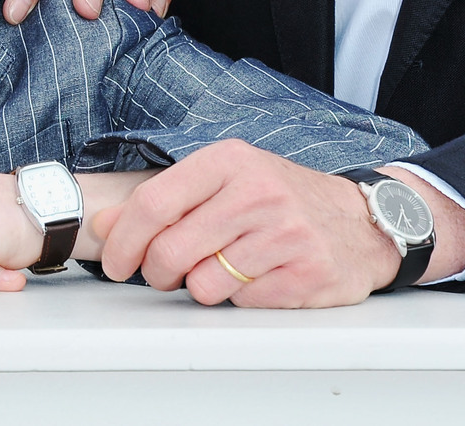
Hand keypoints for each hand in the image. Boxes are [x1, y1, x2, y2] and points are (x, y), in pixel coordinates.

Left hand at [93, 140, 463, 307]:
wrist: (360, 221)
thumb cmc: (280, 199)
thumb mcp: (222, 182)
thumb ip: (162, 200)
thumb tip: (104, 223)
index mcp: (228, 161)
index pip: (154, 203)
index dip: (122, 241)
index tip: (114, 263)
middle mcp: (257, 192)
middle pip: (171, 251)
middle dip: (156, 273)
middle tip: (163, 274)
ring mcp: (285, 233)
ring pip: (204, 284)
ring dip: (201, 286)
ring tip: (221, 268)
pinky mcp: (306, 273)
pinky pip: (243, 302)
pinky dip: (240, 297)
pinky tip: (258, 276)